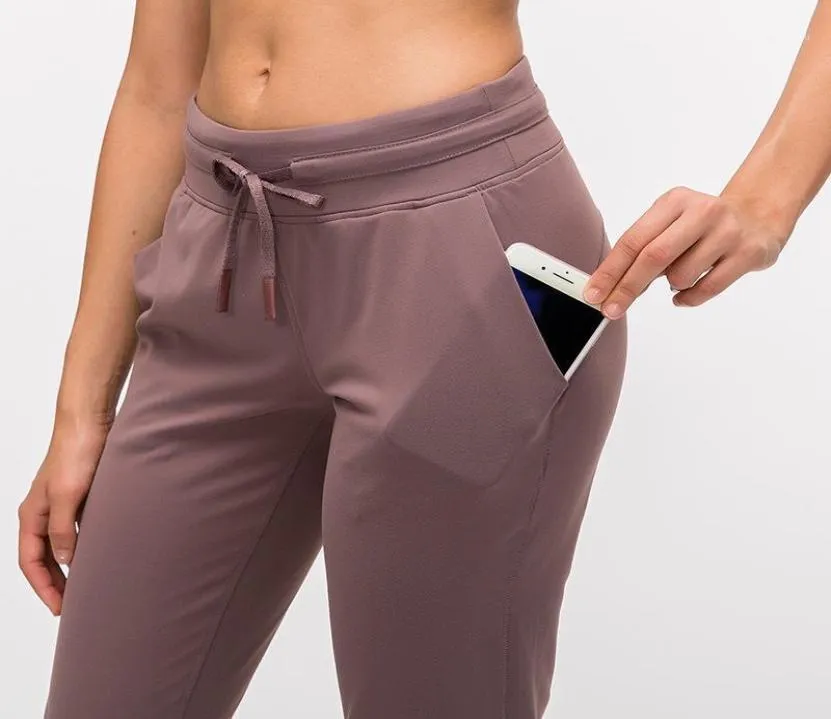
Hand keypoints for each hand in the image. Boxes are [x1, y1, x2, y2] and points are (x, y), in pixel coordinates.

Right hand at [18, 422, 107, 614]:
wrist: (91, 420)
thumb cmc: (77, 452)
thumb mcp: (69, 496)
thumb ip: (64, 530)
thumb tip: (64, 561)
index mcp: (32, 514)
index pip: (30, 561)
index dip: (43, 587)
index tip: (59, 608)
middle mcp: (43, 511)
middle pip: (43, 557)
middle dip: (55, 583)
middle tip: (72, 605)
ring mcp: (61, 503)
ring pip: (60, 545)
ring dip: (70, 566)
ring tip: (85, 586)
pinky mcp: (80, 495)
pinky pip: (77, 529)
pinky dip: (84, 546)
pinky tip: (99, 554)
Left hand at [582, 186, 791, 317]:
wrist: (759, 214)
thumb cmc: (702, 225)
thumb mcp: (670, 223)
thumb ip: (643, 250)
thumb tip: (608, 286)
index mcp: (674, 201)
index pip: (633, 240)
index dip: (610, 270)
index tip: (593, 294)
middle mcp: (702, 212)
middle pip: (654, 257)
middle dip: (627, 288)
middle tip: (611, 309)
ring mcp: (728, 232)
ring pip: (681, 276)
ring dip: (671, 285)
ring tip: (681, 274)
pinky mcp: (748, 254)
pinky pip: (706, 289)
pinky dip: (688, 298)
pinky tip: (684, 294)